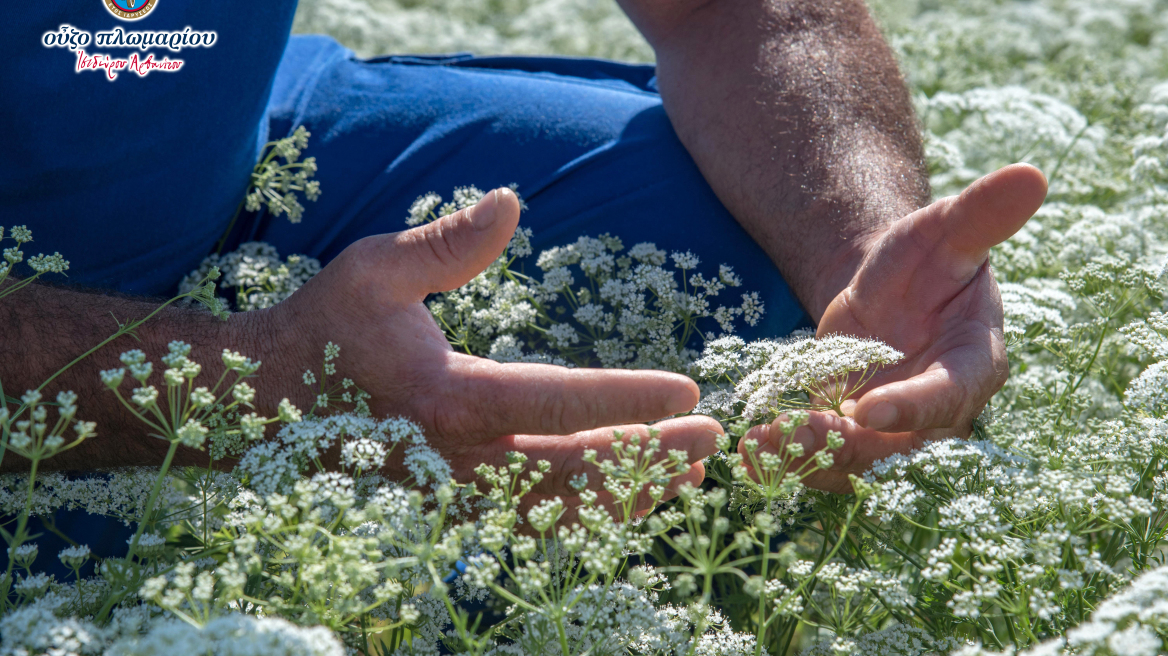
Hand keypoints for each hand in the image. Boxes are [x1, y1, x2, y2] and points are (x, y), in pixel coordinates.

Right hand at [257, 188, 720, 510]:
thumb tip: (511, 200)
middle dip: (649, 456)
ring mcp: (453, 496)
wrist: (261, 406)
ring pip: (559, 509)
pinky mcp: (449, 511)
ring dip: (627, 493)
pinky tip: (624, 498)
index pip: (557, 403)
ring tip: (686, 474)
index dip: (628, 399)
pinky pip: (529, 523)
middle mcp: (457, 461)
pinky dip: (585, 513)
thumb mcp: (374, 270)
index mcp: (447, 399)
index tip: (689, 392)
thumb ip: (446, 243)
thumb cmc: (325, 330)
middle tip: (711, 440)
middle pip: (573, 470)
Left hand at [740, 164, 1047, 491]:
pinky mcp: (855, 440)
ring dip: (808, 457)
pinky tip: (750, 445)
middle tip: (798, 435)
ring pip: (856, 462)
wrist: (885, 290)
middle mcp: (939, 413)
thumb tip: (1031, 173)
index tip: (866, 411)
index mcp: (972, 365)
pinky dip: (788, 457)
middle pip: (900, 448)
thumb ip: (981, 215)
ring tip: (758, 444)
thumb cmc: (925, 258)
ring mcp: (896, 434)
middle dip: (848, 448)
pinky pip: (826, 460)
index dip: (912, 409)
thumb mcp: (944, 231)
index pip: (950, 397)